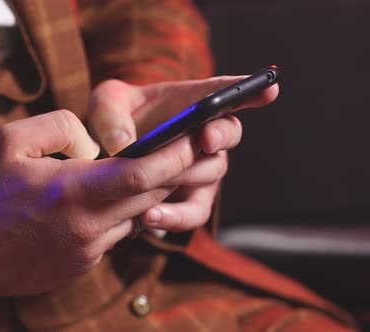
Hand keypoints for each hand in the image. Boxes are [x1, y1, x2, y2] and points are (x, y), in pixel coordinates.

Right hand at [0, 108, 243, 296]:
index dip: (176, 156)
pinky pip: (115, 235)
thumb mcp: (11, 141)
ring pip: (135, 217)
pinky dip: (117, 215)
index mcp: (74, 192)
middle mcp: (89, 227)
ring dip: (143, 195)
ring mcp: (88, 251)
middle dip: (174, 172)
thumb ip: (61, 126)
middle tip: (187, 150)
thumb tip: (95, 138)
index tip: (193, 138)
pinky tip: (97, 202)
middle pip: (151, 197)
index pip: (145, 174)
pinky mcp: (82, 265)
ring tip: (132, 172)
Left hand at [87, 76, 278, 231]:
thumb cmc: (112, 118)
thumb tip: (122, 145)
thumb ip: (110, 114)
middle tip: (205, 139)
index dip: (248, 90)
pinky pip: (194, 212)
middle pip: (228, 132)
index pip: (222, 92)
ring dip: (189, 177)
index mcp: (189, 102)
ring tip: (162, 180)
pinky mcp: (189, 199)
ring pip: (212, 173)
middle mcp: (204, 135)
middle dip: (220, 134)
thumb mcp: (105, 104)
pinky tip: (148, 217)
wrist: (105, 157)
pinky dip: (175, 217)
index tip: (269, 88)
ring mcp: (200, 168)